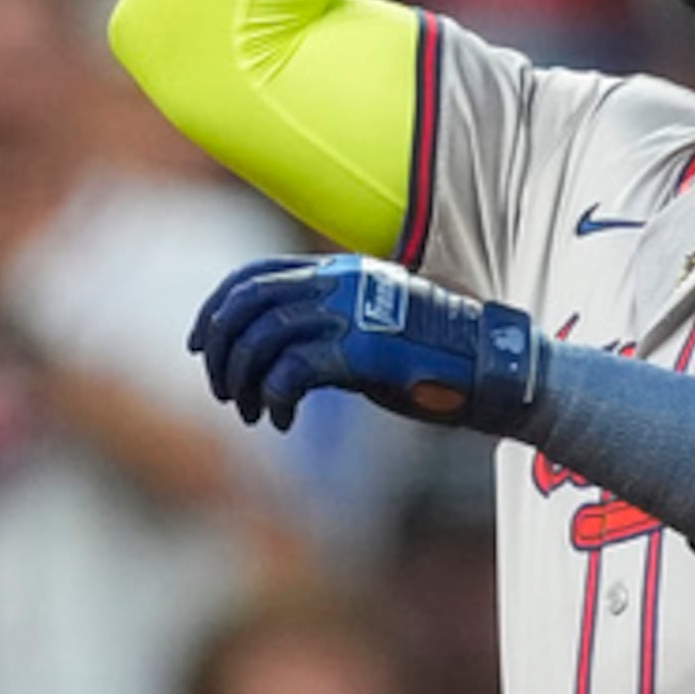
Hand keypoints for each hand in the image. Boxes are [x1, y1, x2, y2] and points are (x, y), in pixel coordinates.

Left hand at [190, 254, 543, 432]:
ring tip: (252, 412)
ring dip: (242, 381)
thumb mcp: (374, 329)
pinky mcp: (361, 354)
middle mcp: (339, 284)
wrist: (493, 370)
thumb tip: (279, 357)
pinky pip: (290, 373)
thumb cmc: (437, 358)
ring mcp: (350, 316)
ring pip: (260, 338)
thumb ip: (328, 329)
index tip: (201, 344)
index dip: (215, 309)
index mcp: (339, 271)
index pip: (252, 276)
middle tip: (223, 390)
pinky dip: (274, 399)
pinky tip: (282, 422)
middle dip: (221, 350)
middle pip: (245, 305)